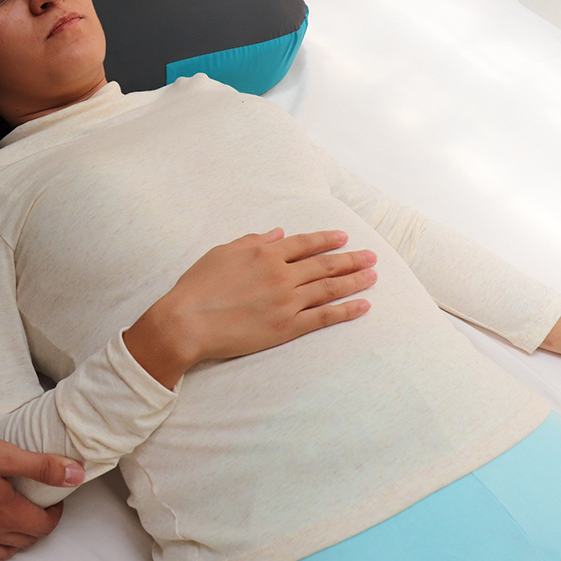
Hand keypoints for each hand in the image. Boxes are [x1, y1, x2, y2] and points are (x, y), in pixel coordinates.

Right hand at [0, 416, 83, 560]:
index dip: (54, 514)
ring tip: (14, 525)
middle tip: (36, 508)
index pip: (43, 526)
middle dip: (35, 526)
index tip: (54, 502)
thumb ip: (42, 466)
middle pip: (23, 540)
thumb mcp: (4, 453)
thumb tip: (75, 474)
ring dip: (13, 542)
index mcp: (6, 513)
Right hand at [123, 228, 376, 387]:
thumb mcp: (221, 253)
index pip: (304, 244)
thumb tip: (277, 234)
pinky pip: (324, 317)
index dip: (326, 239)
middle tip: (371, 256)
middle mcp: (281, 275)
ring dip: (354, 281)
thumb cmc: (197, 287)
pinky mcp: (287, 327)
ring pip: (329, 289)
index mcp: (264, 254)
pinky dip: (346, 310)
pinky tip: (363, 305)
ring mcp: (286, 302)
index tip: (343, 237)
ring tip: (373, 276)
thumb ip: (252, 241)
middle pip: (324, 265)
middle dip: (350, 259)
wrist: (187, 322)